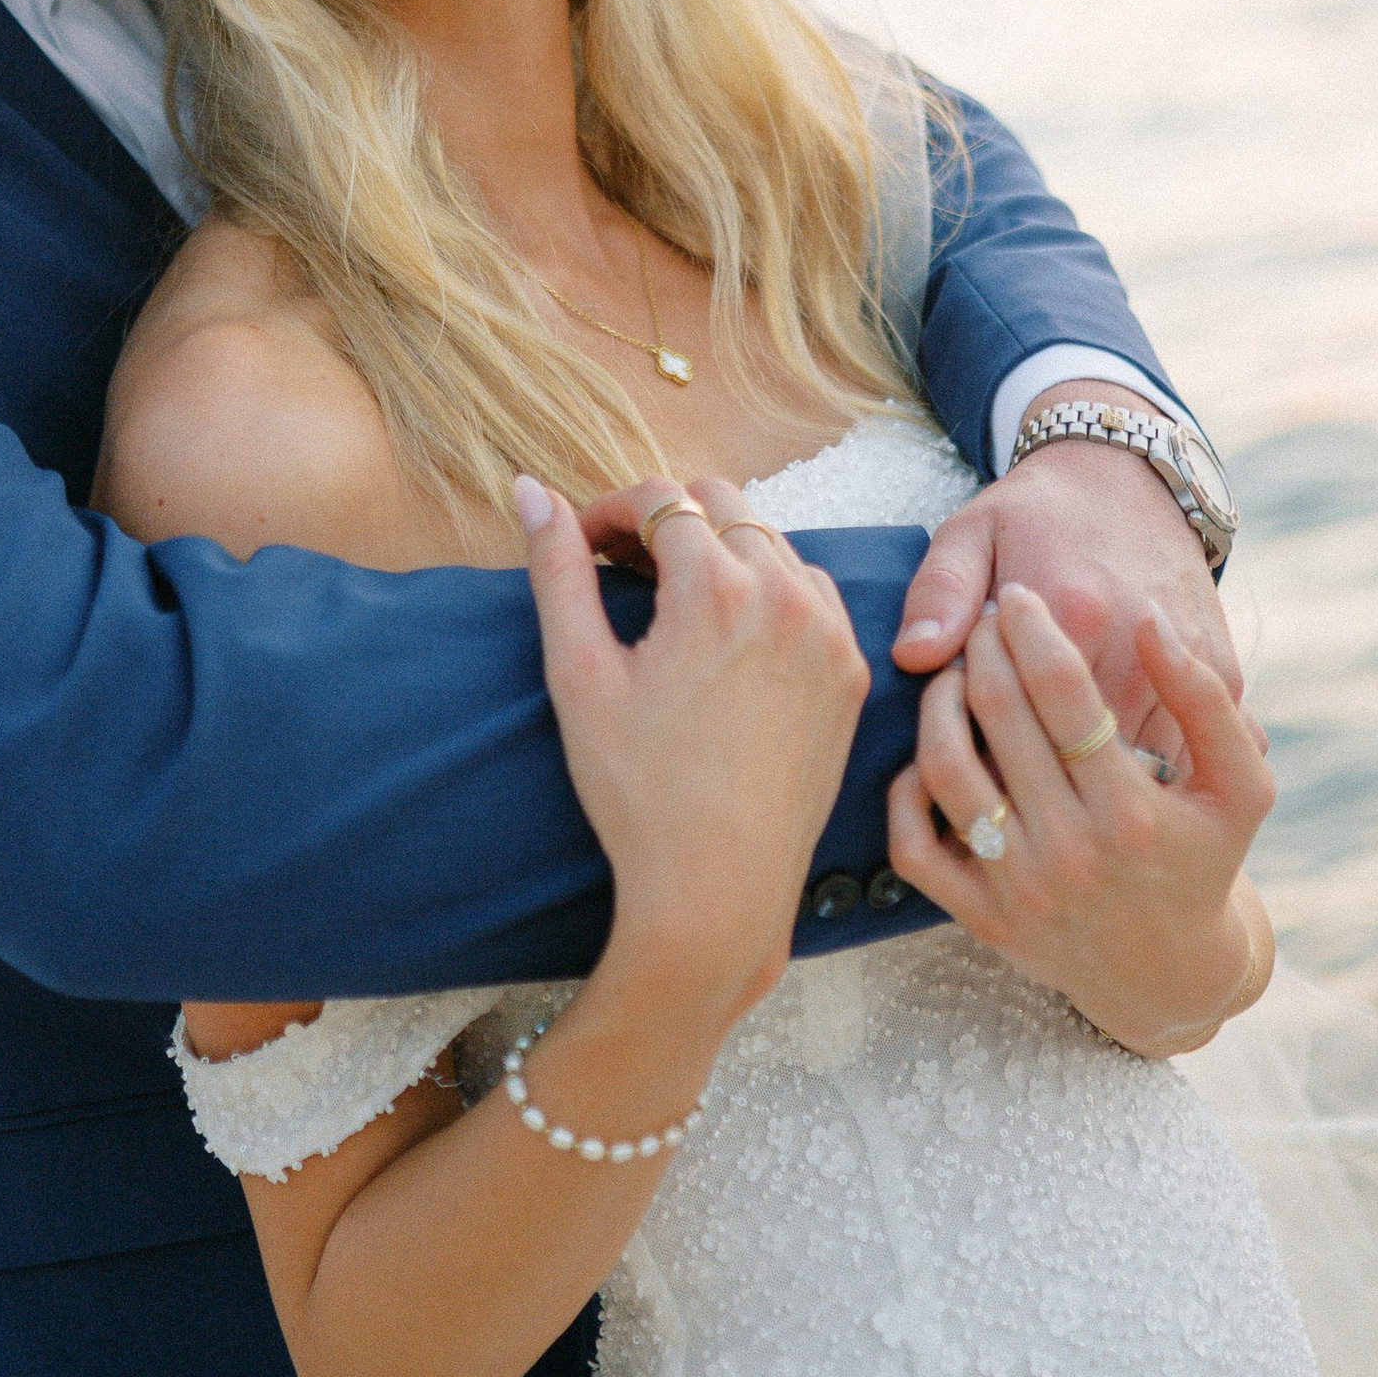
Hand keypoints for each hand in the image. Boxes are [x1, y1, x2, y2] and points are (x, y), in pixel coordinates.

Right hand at [521, 474, 869, 1028]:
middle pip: (720, 503)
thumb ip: (556, 570)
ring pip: (770, 542)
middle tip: (619, 569)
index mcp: (716, 587)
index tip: (580, 547)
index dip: (609, 511)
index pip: (660, 498)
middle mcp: (785, 595)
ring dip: (719, 550)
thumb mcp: (579, 675)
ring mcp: (828, 633)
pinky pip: (812, 592)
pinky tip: (731, 634)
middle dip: (664, 520)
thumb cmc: (638, 791)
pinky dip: (771, 589)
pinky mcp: (849, 673)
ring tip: (672, 602)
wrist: (718, 888)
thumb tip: (528, 488)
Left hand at [888, 587, 1275, 1053]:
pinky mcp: (979, 917)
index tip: (1020, 598)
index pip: (1061, 689)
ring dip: (938, 701)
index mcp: (1132, 812)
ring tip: (953, 670)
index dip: (1031, 628)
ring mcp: (1019, 888)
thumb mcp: (1241, 786)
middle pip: (999, 713)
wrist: (1166, 975)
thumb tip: (1149, 625)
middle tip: (985, 620)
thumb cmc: (1203, 858)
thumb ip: (1207, 702)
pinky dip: (906, 788)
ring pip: (947, 768)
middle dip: (984, 647)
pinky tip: (930, 749)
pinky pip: (913, 843)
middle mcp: (1071, 852)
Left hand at [893, 423, 1241, 767]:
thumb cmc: (1036, 511)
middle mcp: (1135, 646)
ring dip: (1101, 785)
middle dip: (1041, 781)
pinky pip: (1185, 750)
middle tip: (1006, 784)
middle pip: (1081, 756)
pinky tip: (1111, 769)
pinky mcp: (1221, 673)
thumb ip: (939, 593)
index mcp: (1070, 612)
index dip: (987, 752)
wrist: (1130, 473)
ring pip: (1138, 767)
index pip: (1019, 723)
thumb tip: (913, 657)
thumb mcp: (970, 531)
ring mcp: (1185, 664)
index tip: (961, 765)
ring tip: (1059, 788)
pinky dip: (1151, 769)